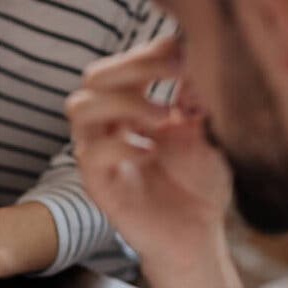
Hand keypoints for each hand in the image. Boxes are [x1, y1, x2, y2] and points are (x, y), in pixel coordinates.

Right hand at [68, 37, 231, 269]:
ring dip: (123, 102)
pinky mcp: (98, 184)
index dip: (152, 50)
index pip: (125, 63)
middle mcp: (110, 126)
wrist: (197, 236)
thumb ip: (198, 95)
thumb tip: (196, 52)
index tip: (187, 50)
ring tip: (163, 116)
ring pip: (81, 107)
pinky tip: (152, 152)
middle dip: (134, 65)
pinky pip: (92, 153)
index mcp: (134, 107)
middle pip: (95, 76)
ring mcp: (100, 154)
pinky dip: (122, 145)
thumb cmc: (200, 184)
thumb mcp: (207, 131)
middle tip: (176, 71)